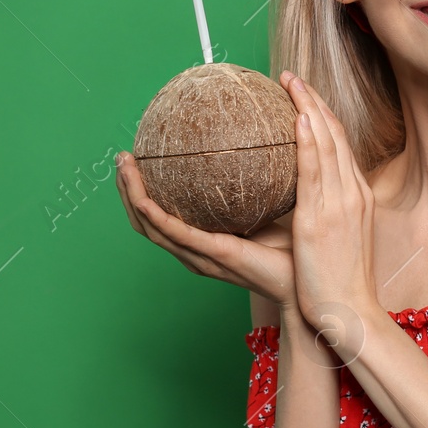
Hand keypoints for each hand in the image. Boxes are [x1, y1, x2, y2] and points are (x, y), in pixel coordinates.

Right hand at [113, 149, 295, 308]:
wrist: (305, 283)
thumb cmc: (291, 251)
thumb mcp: (267, 209)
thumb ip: (255, 185)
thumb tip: (254, 145)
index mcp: (201, 242)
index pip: (161, 217)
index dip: (144, 191)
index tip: (138, 159)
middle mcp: (193, 250)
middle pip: (145, 220)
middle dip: (128, 189)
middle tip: (122, 157)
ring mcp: (199, 255)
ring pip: (151, 226)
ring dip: (132, 196)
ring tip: (124, 166)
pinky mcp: (211, 256)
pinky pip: (176, 235)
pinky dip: (155, 216)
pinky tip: (143, 198)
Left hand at [279, 69, 380, 359]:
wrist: (350, 310)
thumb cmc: (339, 283)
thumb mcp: (338, 240)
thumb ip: (325, 215)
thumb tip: (303, 204)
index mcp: (356, 197)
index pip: (340, 146)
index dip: (323, 116)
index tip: (303, 96)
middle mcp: (352, 193)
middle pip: (334, 135)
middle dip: (313, 101)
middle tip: (291, 76)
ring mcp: (339, 203)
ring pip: (327, 143)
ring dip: (308, 107)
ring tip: (290, 82)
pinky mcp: (321, 217)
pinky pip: (315, 170)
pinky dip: (310, 140)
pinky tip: (298, 117)